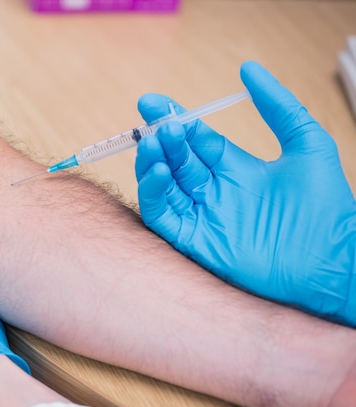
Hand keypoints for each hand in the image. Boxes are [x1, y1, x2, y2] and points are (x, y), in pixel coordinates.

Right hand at [135, 61, 355, 325]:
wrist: (331, 260)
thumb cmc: (326, 206)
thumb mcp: (307, 142)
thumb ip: (278, 105)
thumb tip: (248, 68)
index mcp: (235, 168)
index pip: (195, 140)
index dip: (174, 119)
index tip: (152, 102)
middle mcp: (214, 190)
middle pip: (176, 159)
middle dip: (162, 138)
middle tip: (158, 124)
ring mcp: (202, 215)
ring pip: (163, 184)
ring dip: (152, 162)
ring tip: (153, 142)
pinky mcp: (193, 239)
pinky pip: (161, 214)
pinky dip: (152, 192)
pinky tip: (157, 171)